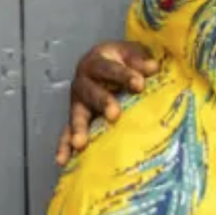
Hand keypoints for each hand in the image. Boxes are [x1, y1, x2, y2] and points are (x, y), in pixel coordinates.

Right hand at [54, 41, 159, 164]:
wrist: (107, 62)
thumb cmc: (123, 60)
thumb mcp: (131, 54)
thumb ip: (140, 61)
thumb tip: (153, 67)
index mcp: (96, 62)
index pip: (109, 68)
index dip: (124, 76)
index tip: (139, 84)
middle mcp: (83, 82)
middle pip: (91, 92)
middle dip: (102, 103)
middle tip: (114, 114)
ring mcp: (78, 102)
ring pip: (77, 114)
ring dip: (79, 129)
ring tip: (80, 144)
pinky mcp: (76, 119)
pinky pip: (67, 133)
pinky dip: (64, 146)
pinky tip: (62, 160)